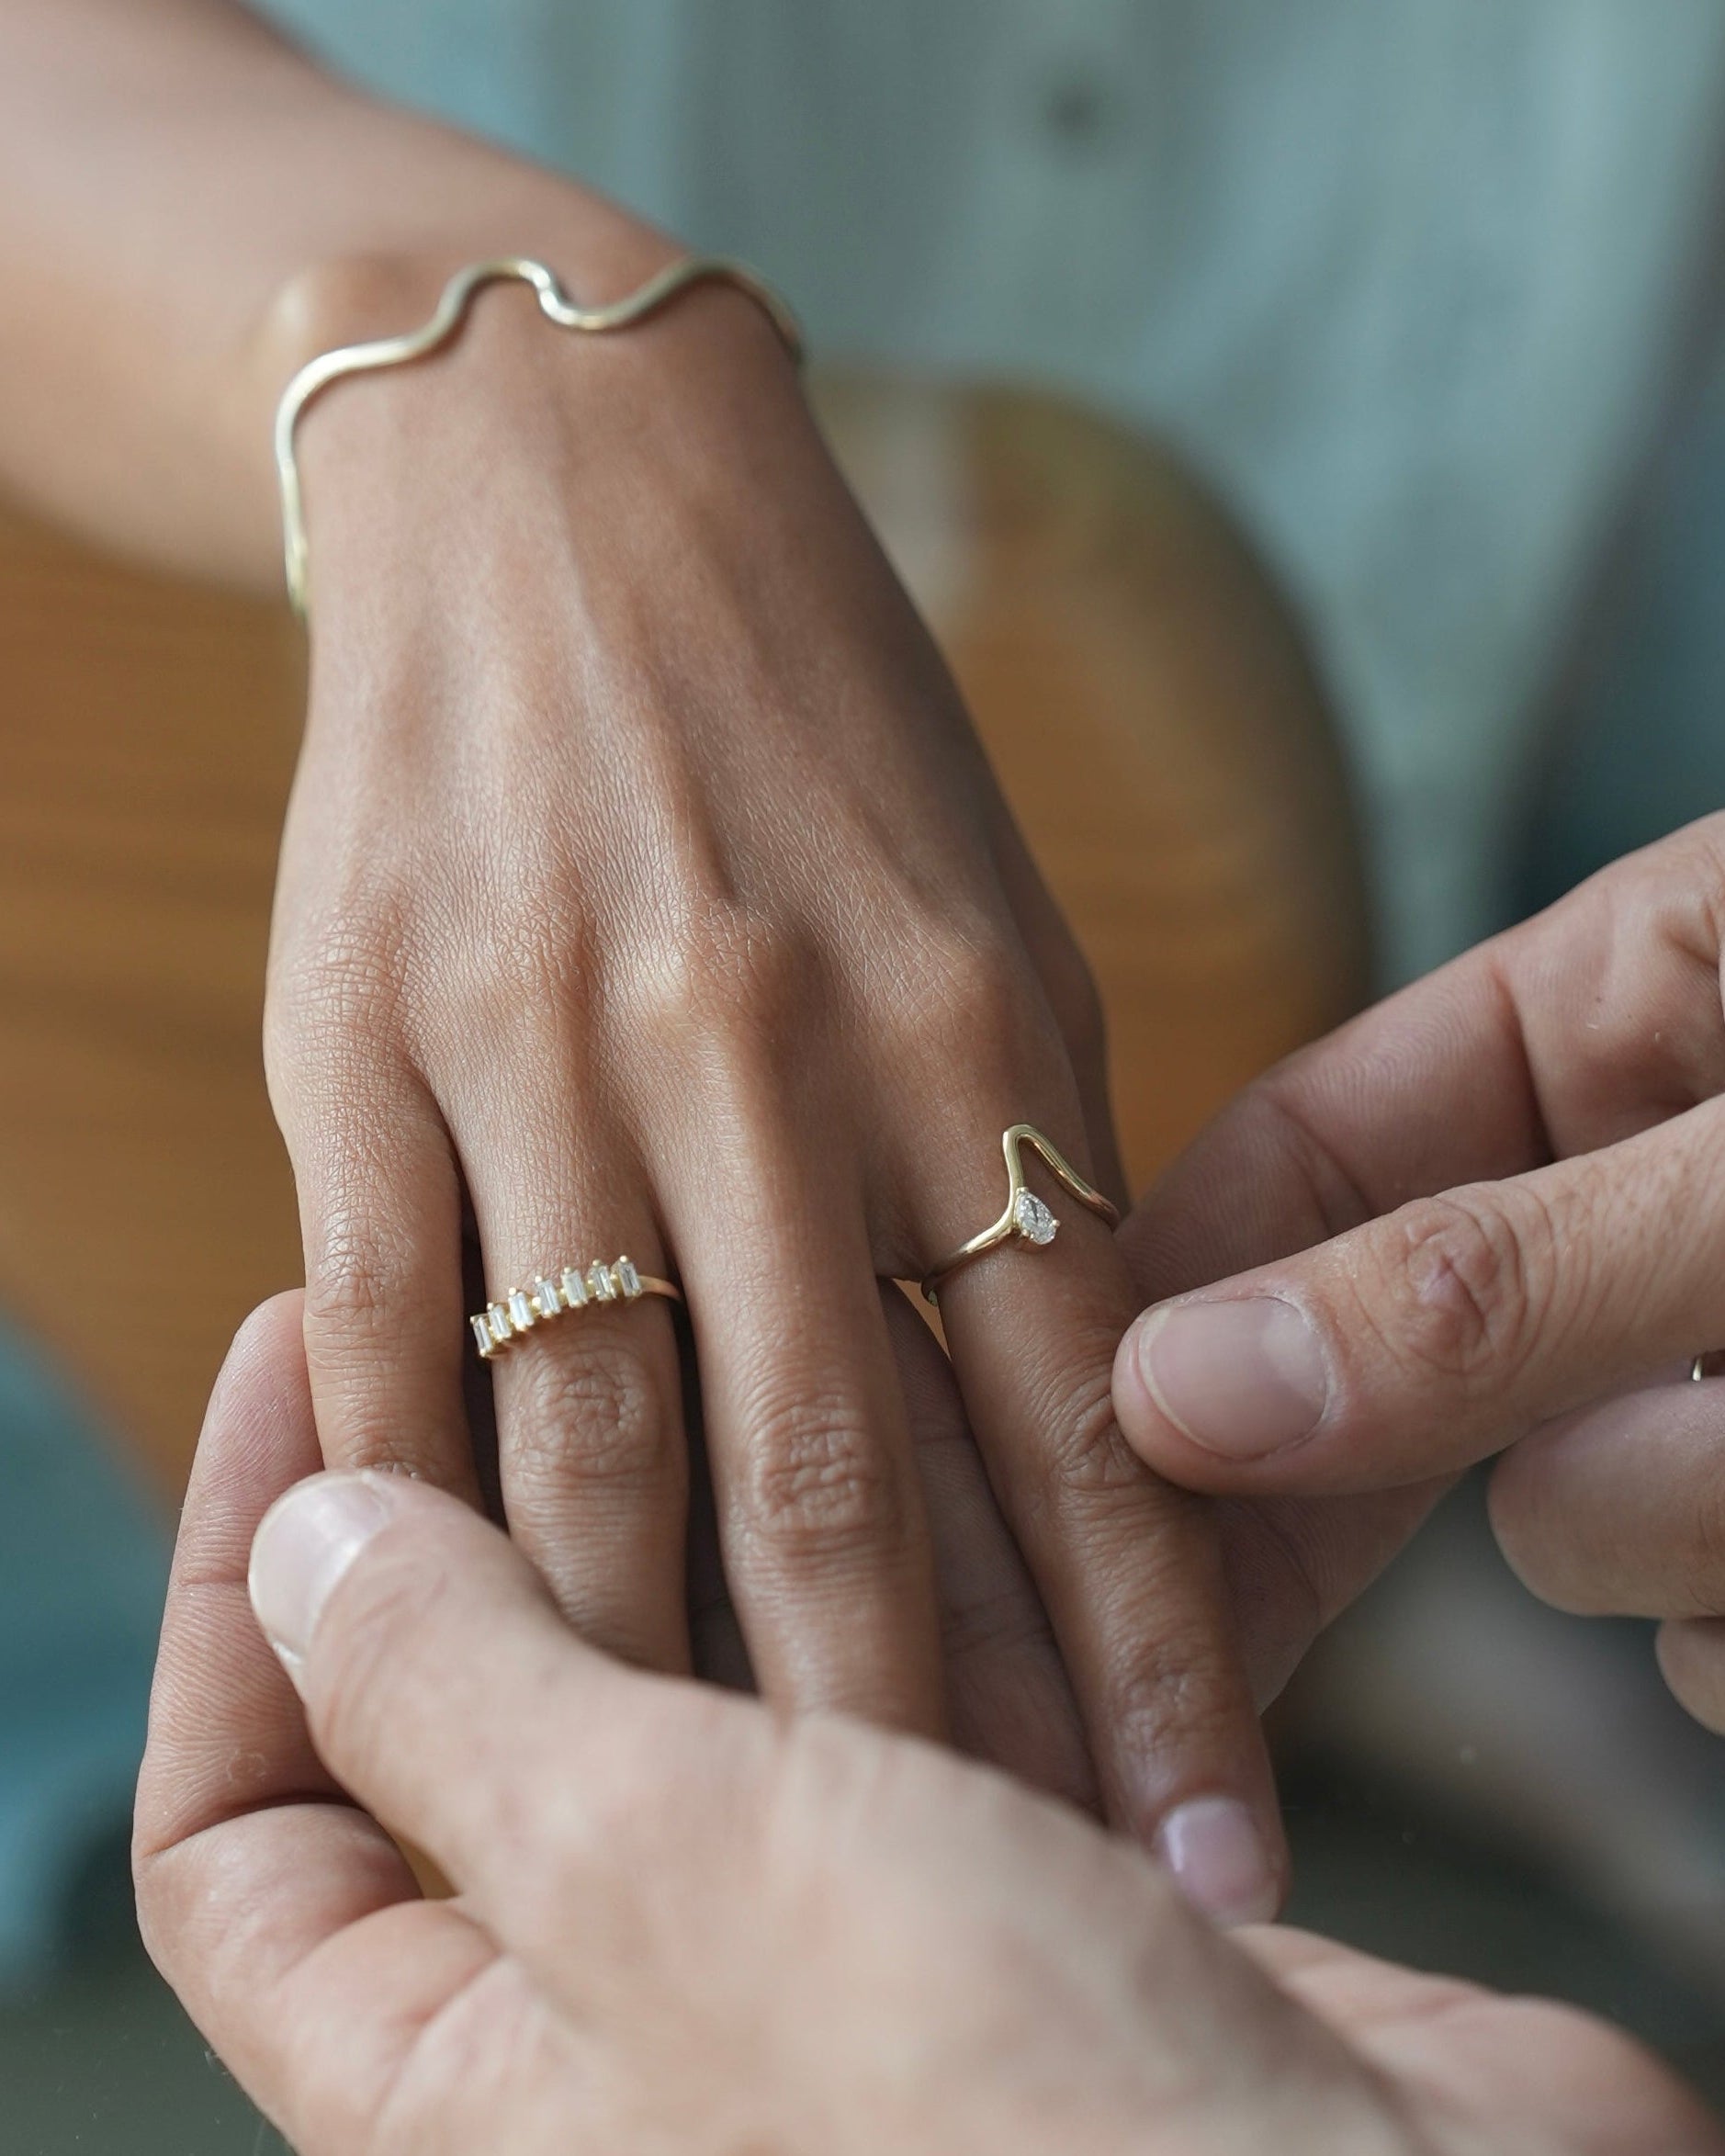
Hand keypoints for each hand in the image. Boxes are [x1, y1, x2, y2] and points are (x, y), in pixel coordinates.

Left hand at [133, 1301, 1717, 2155]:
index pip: (235, 1833)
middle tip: (514, 1261)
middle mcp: (622, 2024)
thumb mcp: (662, 1882)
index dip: (232, 1585)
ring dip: (721, 1508)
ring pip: (701, 1672)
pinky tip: (914, 1405)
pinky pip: (886, 1687)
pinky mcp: (990, 1888)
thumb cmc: (989, 2127)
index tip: (288, 1343)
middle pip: (473, 1721)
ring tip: (740, 1306)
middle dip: (493, 1498)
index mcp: (462, 2088)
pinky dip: (892, 1562)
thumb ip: (462, 1703)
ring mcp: (814, 1952)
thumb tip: (306, 1540)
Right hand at [265, 242, 1273, 1895]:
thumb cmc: (810, 724)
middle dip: (922, 1729)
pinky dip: (431, 1528)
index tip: (1207, 1828)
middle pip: (845, 1474)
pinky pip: (393, 1344)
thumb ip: (1025, 1165)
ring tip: (725, 1847)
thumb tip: (1061, 1432)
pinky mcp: (359, 1051)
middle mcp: (762, 1056)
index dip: (1147, 1640)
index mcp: (964, 1018)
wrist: (551, 493)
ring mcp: (543, 1056)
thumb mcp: (985, 916)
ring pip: (603, 1451)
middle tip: (982, 1907)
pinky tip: (464, 1662)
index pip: (1077, 1399)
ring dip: (667, 1682)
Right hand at [1110, 816, 1724, 1723]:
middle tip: (1221, 1662)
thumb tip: (1179, 1396)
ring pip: (1582, 1523)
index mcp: (1620, 1006)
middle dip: (1387, 1492)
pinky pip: (1706, 1631)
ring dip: (1680, 1535)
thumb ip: (1494, 1280)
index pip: (1306, 1150)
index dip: (1187, 1307)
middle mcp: (1651, 1185)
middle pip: (1405, 1364)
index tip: (1085, 1462)